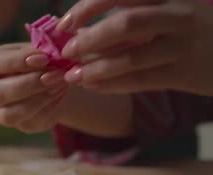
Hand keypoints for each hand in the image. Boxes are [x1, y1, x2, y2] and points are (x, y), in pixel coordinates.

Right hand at [0, 43, 68, 132]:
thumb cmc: (37, 58)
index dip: (15, 62)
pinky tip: (59, 92)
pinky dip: (49, 106)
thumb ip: (34, 52)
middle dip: (28, 84)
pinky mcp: (21, 126)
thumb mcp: (33, 48)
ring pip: (10, 115)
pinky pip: (31, 122)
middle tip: (54, 74)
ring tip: (60, 82)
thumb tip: (41, 58)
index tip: (43, 57)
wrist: (52, 79)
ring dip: (39, 98)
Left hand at [57, 0, 212, 95]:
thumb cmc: (190, 26)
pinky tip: (93, 86)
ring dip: (96, 68)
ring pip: (132, 57)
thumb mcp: (167, 8)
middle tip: (67, 51)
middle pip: (126, 23)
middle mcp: (179, 15)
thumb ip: (130, 13)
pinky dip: (113, 84)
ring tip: (73, 76)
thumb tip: (79, 28)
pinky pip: (142, 81)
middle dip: (90, 38)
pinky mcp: (186, 74)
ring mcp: (183, 45)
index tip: (64, 23)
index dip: (88, 7)